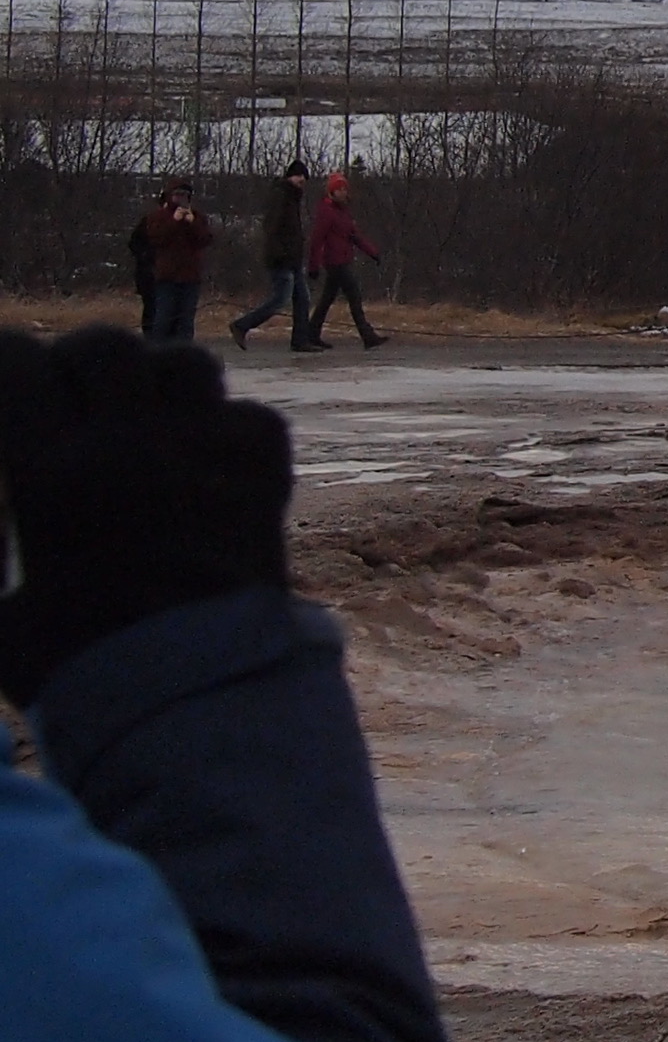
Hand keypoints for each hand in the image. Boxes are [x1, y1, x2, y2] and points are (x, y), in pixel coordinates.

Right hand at [0, 328, 296, 705]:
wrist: (197, 694)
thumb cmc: (81, 666)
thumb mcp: (2, 617)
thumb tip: (14, 538)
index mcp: (53, 472)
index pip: (15, 363)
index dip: (5, 362)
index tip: (7, 379)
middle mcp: (132, 444)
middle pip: (106, 346)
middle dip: (81, 360)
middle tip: (74, 392)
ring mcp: (207, 452)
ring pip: (186, 365)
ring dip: (157, 379)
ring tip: (144, 413)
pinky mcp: (267, 474)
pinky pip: (248, 414)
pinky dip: (225, 426)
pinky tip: (205, 458)